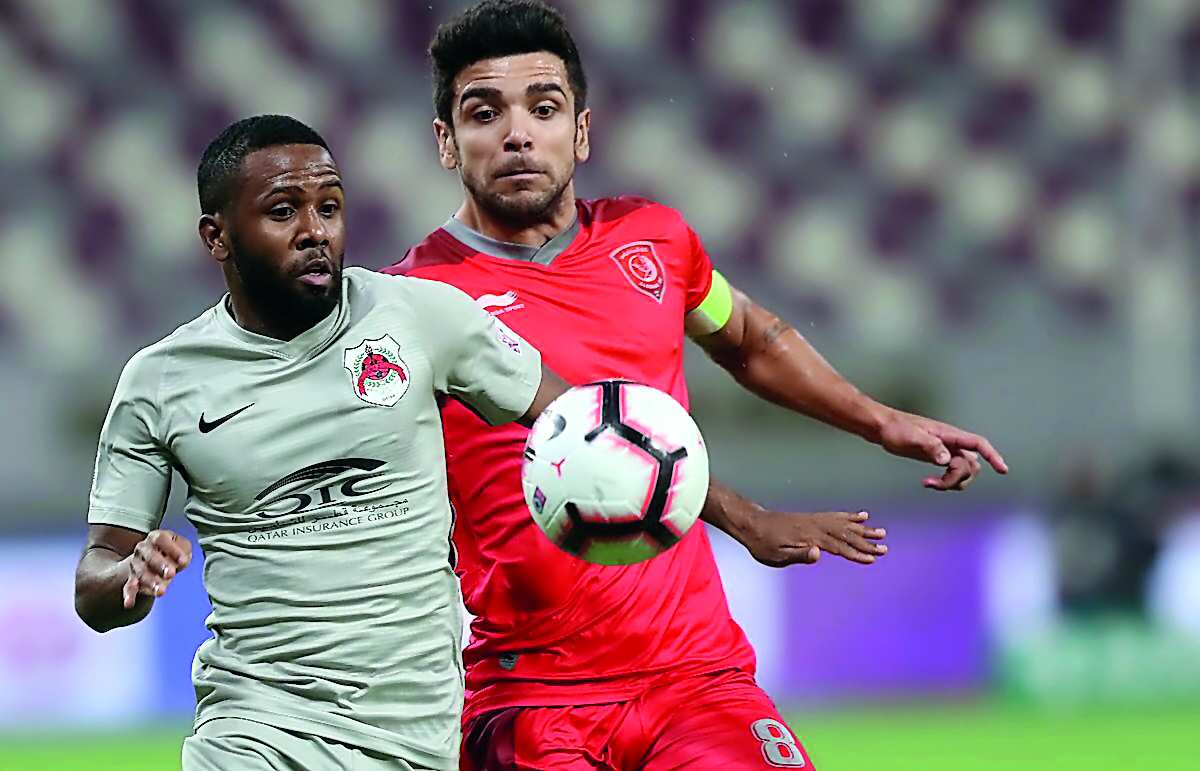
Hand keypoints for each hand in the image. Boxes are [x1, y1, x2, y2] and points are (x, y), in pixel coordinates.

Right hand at [122, 529, 191, 607]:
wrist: (153, 558)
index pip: (161, 540)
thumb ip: (184, 551)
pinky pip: (129, 587)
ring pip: (141, 572)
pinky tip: (129, 604)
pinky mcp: (132, 579)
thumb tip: (183, 561)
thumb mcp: (182, 546)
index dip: (173, 550)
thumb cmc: (172, 551)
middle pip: (150, 556)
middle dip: (160, 565)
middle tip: (171, 574)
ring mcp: (136, 564)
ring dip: (151, 582)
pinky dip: (129, 595)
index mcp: (156, 538)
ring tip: (161, 591)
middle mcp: (143, 549)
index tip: (184, 561)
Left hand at [744, 510, 885, 566]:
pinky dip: (850, 516)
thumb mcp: (775, 555)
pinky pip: (835, 516)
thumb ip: (798, 555)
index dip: (856, 553)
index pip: (838, 547)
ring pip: (844, 524)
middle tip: (885, 549)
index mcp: (809, 537)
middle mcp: (815, 526)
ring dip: (863, 529)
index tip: (872, 559)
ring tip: (881, 532)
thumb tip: (819, 554)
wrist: (751, 524)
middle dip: (866, 543)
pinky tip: (861, 516)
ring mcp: (814, 520)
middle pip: (845, 535)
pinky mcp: (812, 518)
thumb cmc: (762, 544)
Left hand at [878, 411, 1007, 490]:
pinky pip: (951, 472)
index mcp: (948, 435)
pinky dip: (944, 481)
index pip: (977, 444)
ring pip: (963, 470)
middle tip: (934, 483)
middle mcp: (950, 442)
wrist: (882, 428)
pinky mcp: (936, 457)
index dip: (993, 456)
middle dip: (958, 478)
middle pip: (971, 465)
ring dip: (952, 482)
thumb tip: (947, 459)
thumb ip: (929, 446)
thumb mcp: (911, 437)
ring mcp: (944, 450)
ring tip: (930, 483)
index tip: (1003, 470)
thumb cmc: (895, 428)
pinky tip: (928, 482)